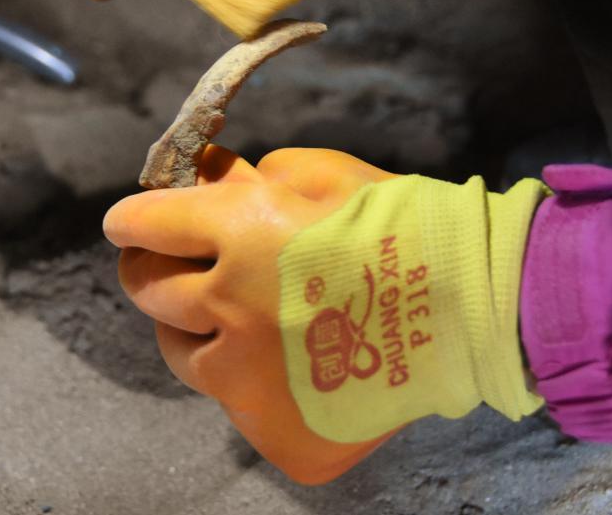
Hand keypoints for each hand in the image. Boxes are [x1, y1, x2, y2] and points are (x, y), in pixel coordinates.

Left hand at [105, 146, 395, 482]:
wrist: (482, 308)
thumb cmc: (404, 225)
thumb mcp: (320, 174)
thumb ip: (246, 179)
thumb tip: (200, 185)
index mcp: (240, 234)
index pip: (145, 224)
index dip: (133, 218)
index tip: (129, 222)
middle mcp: (232, 312)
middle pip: (147, 292)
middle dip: (155, 269)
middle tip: (177, 266)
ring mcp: (253, 386)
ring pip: (184, 356)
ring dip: (199, 331)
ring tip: (245, 319)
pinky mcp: (282, 436)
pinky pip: (240, 407)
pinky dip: (255, 383)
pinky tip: (298, 364)